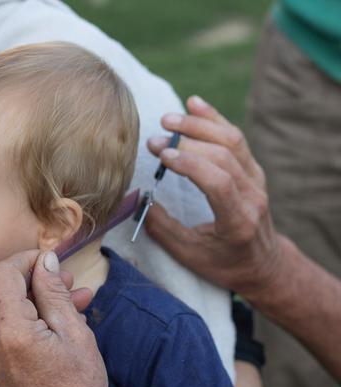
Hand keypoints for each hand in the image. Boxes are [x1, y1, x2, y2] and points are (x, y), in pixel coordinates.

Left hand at [0, 250, 109, 386]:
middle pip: (1, 292)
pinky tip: (55, 325)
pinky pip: (4, 334)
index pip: (1, 274)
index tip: (49, 261)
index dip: (24, 260)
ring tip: (70, 302)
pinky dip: (26, 322)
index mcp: (11, 333)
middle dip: (33, 280)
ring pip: (4, 312)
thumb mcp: (75, 335)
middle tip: (68, 282)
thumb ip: (54, 293)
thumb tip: (45, 261)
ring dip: (32, 301)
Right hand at [145, 96, 286, 299]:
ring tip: (168, 119)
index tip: (161, 156)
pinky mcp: (253, 170)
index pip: (218, 181)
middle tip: (154, 141)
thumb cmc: (224, 264)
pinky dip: (214, 119)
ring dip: (198, 125)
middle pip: (222, 155)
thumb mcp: (189, 255)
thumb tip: (138, 199)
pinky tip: (194, 105)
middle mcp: (252, 195)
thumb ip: (162, 228)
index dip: (189, 164)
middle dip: (186, 143)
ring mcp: (256, 180)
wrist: (263, 265)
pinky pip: (235, 138)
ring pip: (231, 140)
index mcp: (238, 220)